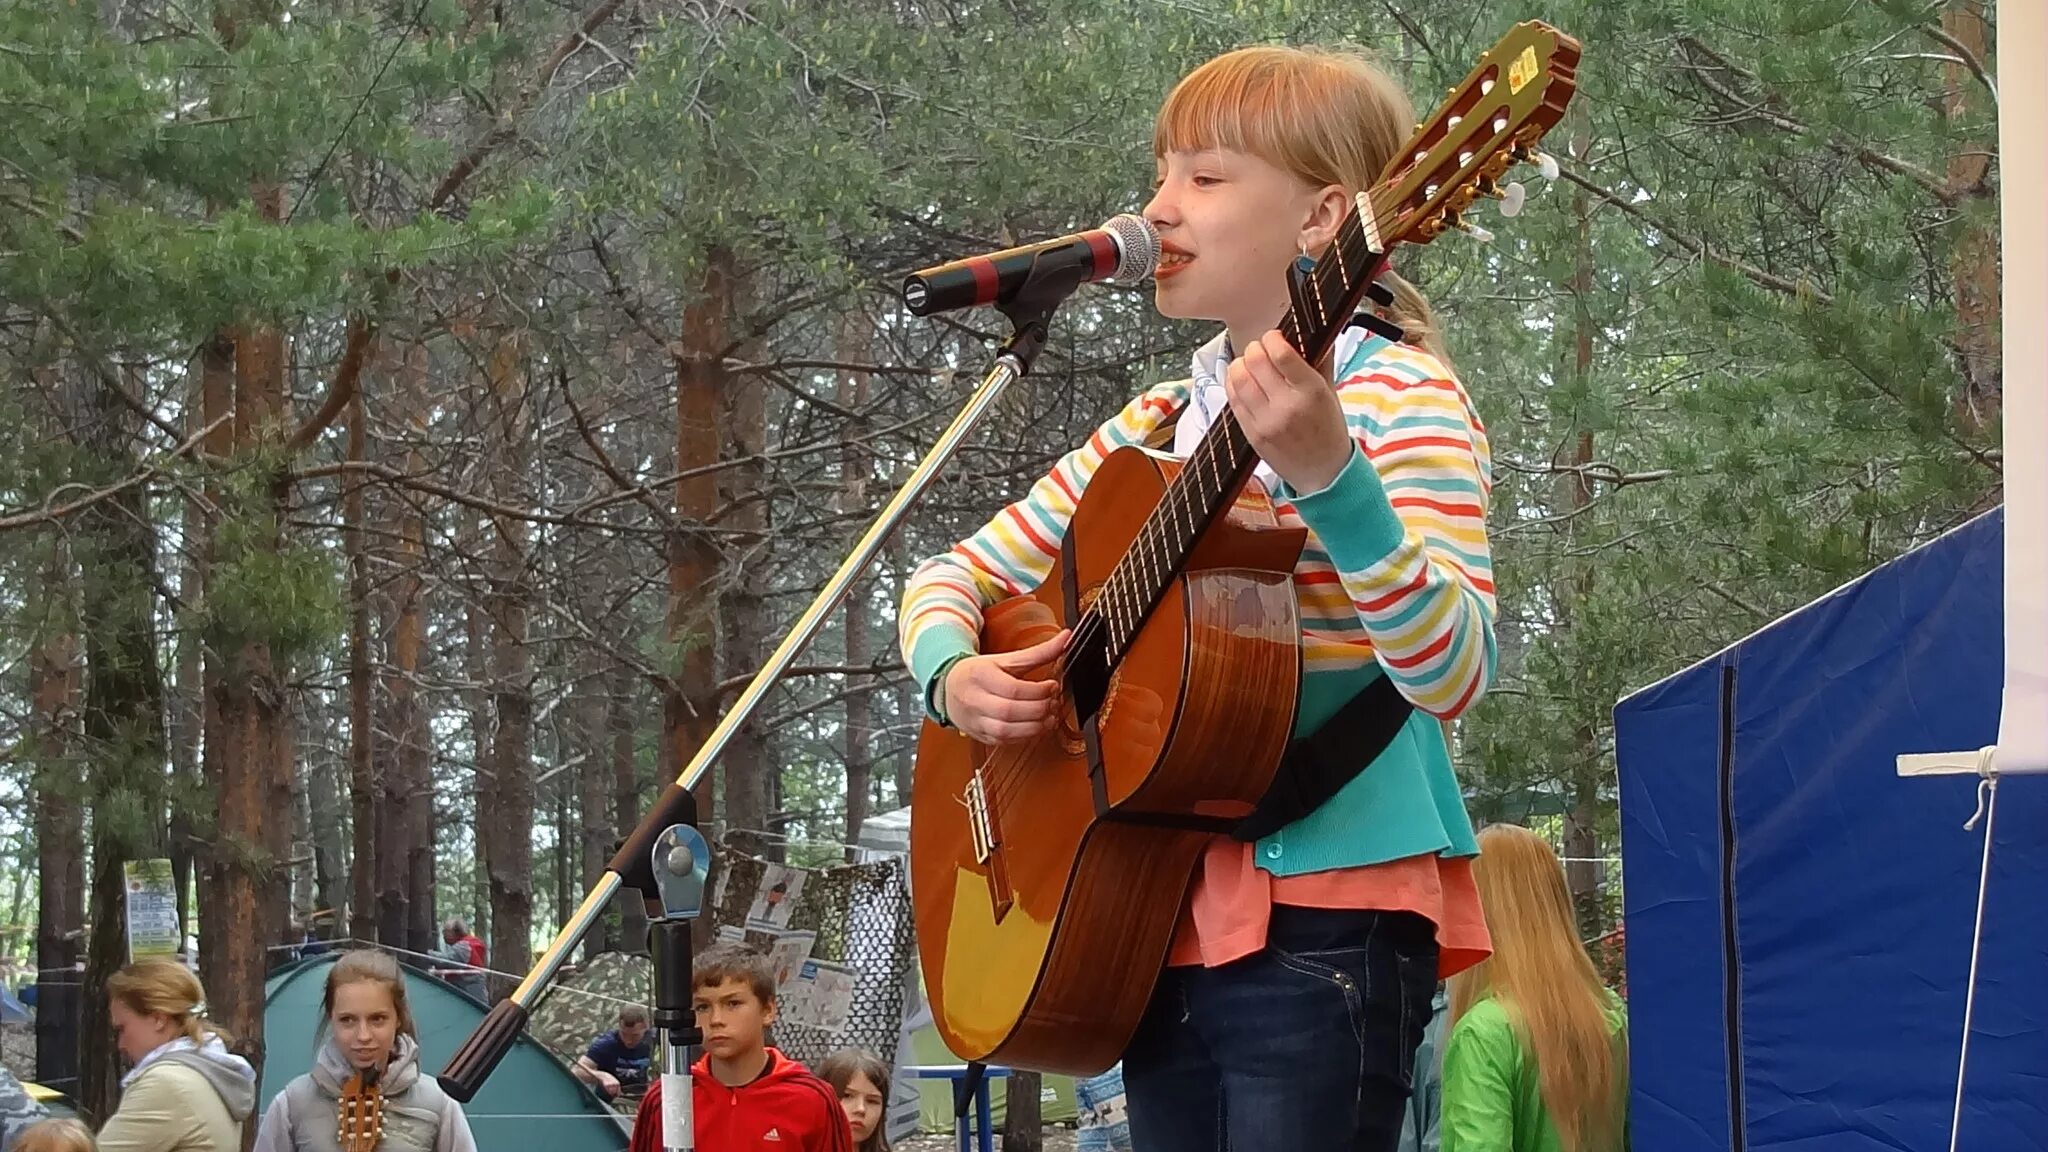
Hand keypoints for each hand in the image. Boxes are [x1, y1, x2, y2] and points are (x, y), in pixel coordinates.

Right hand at [942, 630, 1069, 743]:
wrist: (949, 689)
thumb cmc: (978, 673)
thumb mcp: (1006, 659)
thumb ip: (1038, 652)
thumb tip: (1066, 638)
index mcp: (979, 675)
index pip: (1012, 688)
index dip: (1038, 691)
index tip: (1053, 686)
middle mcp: (974, 700)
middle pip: (1009, 711)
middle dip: (1039, 709)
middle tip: (1054, 703)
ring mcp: (975, 721)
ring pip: (1006, 731)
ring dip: (1035, 727)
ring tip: (1049, 717)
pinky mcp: (981, 736)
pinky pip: (1005, 741)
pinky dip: (1026, 736)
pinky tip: (1036, 726)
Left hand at [1224, 331, 1352, 493]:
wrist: (1324, 474)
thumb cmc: (1328, 431)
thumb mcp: (1330, 392)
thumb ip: (1319, 361)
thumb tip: (1311, 332)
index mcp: (1311, 391)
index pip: (1280, 353)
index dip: (1271, 338)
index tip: (1274, 337)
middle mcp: (1287, 406)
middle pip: (1254, 361)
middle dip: (1254, 349)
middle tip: (1260, 350)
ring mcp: (1266, 422)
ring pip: (1238, 378)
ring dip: (1240, 364)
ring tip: (1249, 365)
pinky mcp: (1251, 434)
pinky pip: (1232, 399)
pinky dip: (1233, 384)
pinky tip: (1242, 382)